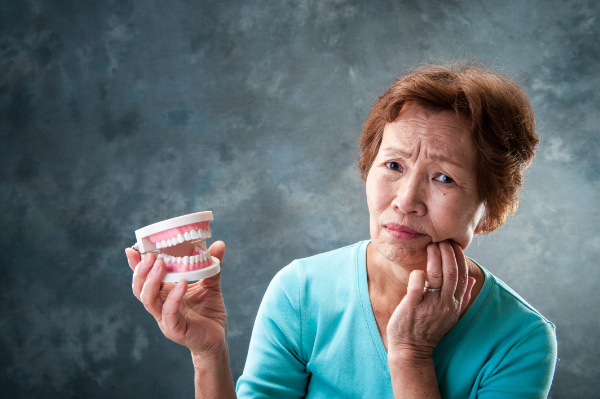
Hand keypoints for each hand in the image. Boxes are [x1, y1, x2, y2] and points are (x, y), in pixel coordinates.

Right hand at [125, 241, 227, 357]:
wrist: (218, 338)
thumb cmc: (210, 312)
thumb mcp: (211, 284)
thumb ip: (212, 266)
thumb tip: (219, 243)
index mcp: (164, 294)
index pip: (144, 279)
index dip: (136, 266)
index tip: (132, 249)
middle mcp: (160, 306)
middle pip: (140, 289)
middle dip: (142, 271)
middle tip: (151, 256)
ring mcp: (165, 319)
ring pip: (148, 300)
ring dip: (152, 281)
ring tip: (161, 264)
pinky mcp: (175, 330)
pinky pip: (169, 313)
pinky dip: (173, 298)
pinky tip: (181, 284)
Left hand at [386, 240, 474, 360]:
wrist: (411, 349)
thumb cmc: (429, 329)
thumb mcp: (451, 315)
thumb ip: (463, 297)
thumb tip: (471, 280)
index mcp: (455, 303)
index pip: (462, 275)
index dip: (459, 257)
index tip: (452, 244)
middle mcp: (446, 303)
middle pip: (451, 271)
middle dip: (448, 252)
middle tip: (440, 240)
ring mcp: (430, 305)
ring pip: (437, 275)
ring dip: (435, 257)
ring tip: (430, 245)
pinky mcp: (413, 306)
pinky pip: (417, 286)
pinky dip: (418, 275)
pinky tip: (418, 270)